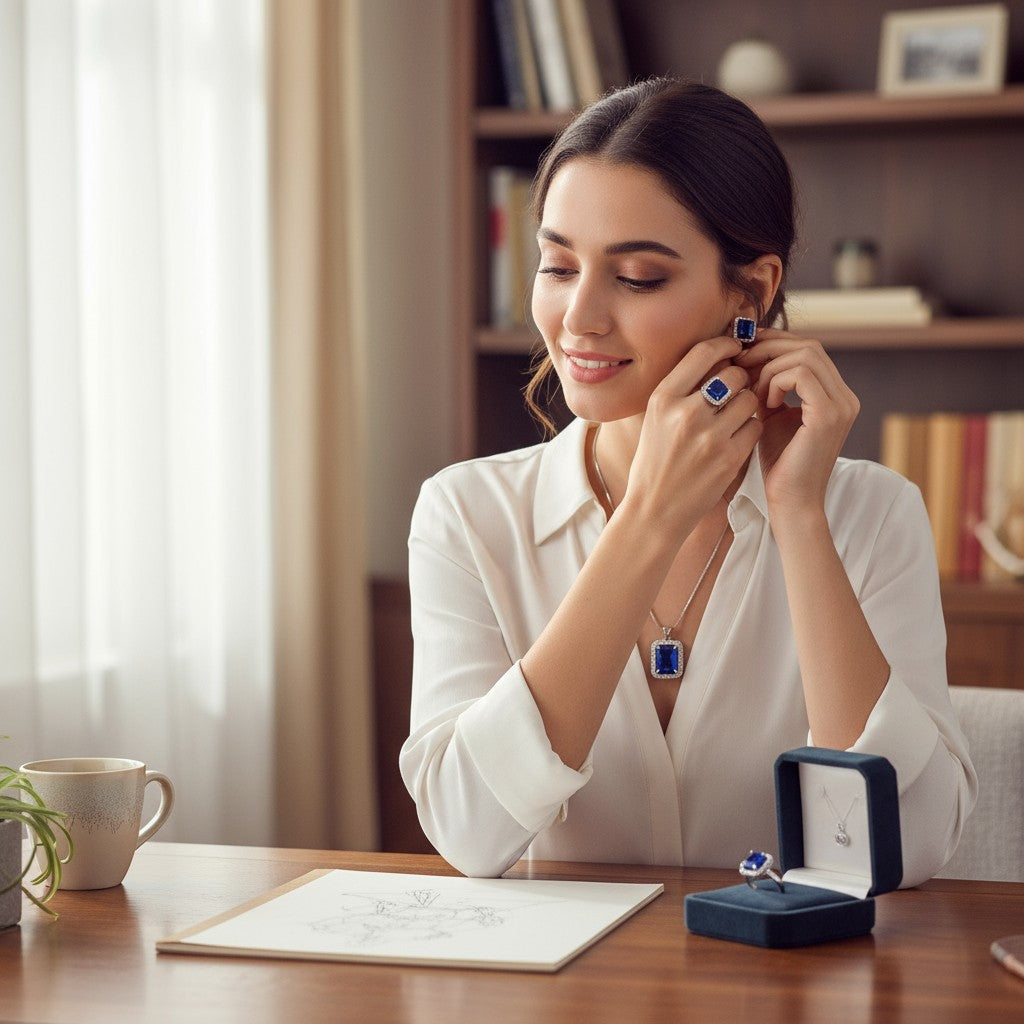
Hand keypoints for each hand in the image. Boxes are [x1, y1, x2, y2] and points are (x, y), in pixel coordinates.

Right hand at [623, 336, 761, 536]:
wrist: (654, 510)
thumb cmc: (655, 461)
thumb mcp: (655, 419)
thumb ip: (682, 388)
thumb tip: (719, 356)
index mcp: (662, 398)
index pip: (704, 352)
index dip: (726, 344)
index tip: (735, 347)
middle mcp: (685, 414)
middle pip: (733, 374)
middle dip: (739, 379)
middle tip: (734, 390)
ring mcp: (709, 437)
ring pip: (749, 400)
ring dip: (747, 405)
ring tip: (734, 417)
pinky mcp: (729, 459)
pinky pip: (755, 427)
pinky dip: (750, 429)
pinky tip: (736, 437)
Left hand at [734, 329, 858, 515]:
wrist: (791, 502)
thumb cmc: (779, 465)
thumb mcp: (772, 417)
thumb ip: (769, 388)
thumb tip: (748, 357)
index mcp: (834, 396)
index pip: (808, 350)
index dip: (775, 343)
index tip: (744, 352)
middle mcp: (845, 397)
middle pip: (809, 346)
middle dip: (769, 348)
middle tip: (740, 362)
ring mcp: (841, 404)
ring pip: (805, 354)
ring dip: (770, 367)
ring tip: (754, 393)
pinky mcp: (829, 414)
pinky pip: (800, 374)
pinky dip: (775, 381)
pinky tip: (764, 403)